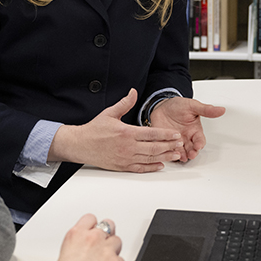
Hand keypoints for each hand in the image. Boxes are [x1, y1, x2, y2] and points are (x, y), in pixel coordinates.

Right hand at [48, 88, 183, 172]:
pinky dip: (151, 167)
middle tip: (180, 144)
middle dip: (169, 146)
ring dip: (164, 157)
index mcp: (126, 132)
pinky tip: (160, 165)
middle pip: (154, 147)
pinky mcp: (122, 166)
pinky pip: (140, 168)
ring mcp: (125, 158)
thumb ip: (124, 103)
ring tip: (175, 155)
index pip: (151, 134)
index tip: (175, 134)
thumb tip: (133, 92)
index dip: (166, 134)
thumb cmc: (94, 130)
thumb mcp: (109, 113)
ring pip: (149, 158)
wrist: (80, 145)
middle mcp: (127, 147)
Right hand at [54, 214, 125, 260]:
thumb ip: (78, 246)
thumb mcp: (65, 254)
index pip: (91, 219)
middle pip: (108, 225)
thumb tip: (84, 249)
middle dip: (107, 235)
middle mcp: (92, 238)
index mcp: (76, 234)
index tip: (93, 233)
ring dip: (113, 251)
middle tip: (103, 247)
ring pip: (117, 241)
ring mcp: (105, 249)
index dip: (94, 227)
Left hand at [149, 96, 224, 162]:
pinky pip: (167, 149)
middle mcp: (186, 138)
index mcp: (194, 131)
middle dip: (192, 153)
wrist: (162, 106)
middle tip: (191, 155)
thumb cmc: (178, 106)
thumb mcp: (192, 106)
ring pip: (180, 151)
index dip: (200, 144)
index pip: (200, 140)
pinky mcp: (164, 142)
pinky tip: (169, 153)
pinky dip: (168, 152)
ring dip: (181, 155)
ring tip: (181, 156)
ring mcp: (175, 141)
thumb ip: (206, 110)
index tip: (199, 145)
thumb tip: (221, 109)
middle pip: (191, 149)